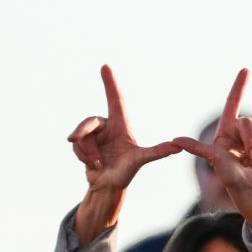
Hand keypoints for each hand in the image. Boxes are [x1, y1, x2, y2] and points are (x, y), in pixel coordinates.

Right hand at [67, 65, 183, 193]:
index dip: (111, 82)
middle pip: (89, 122)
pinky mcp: (83, 144)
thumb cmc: (127, 171)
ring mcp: (94, 134)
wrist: (109, 185)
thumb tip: (178, 147)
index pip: (115, 99)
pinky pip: (76, 145)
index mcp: (121, 124)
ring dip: (87, 152)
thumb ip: (157, 152)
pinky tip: (91, 165)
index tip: (106, 65)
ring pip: (81, 136)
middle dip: (82, 132)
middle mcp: (106, 126)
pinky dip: (82, 156)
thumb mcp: (141, 159)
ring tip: (98, 163)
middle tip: (73, 139)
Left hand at [175, 69, 251, 194]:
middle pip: (247, 122)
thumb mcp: (212, 159)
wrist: (247, 188)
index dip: (239, 86)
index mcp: (225, 130)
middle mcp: (238, 131)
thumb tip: (175, 140)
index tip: (246, 69)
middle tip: (247, 155)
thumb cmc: (227, 175)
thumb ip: (197, 147)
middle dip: (248, 138)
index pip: (233, 102)